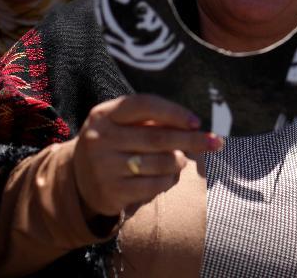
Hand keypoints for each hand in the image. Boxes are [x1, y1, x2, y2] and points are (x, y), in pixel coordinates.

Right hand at [72, 94, 222, 218]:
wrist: (80, 181)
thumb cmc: (115, 144)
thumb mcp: (124, 125)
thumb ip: (154, 121)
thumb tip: (196, 126)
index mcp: (104, 114)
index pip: (144, 105)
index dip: (174, 112)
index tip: (196, 122)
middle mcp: (100, 138)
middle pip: (158, 137)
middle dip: (192, 140)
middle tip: (216, 142)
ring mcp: (103, 167)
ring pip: (160, 163)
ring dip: (180, 162)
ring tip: (181, 160)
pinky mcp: (111, 192)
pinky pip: (154, 185)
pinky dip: (169, 180)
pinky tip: (168, 176)